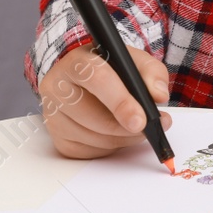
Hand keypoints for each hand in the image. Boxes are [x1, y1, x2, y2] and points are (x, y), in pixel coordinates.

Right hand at [38, 42, 173, 158]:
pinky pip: (89, 151)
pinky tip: (116, 133)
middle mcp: (58, 87)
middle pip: (93, 115)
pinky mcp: (58, 138)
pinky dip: (110, 146)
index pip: (96, 79)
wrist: (84, 79)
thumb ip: (151, 73)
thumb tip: (158, 95)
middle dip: (125, 127)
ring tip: (136, 128)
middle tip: (147, 128)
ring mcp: (54, 114)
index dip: (120, 101)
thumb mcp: (133, 60)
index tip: (140, 119)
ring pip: (93, 137)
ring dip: (122, 138)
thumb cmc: (110, 69)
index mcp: (77, 62)